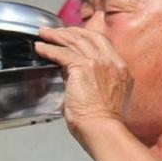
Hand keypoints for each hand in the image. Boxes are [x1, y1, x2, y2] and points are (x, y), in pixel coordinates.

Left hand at [35, 27, 132, 146]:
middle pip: (89, 37)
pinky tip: (40, 48)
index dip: (86, 36)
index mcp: (121, 69)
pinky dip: (49, 49)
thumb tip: (70, 72)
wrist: (103, 130)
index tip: (74, 35)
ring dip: (56, 36)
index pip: (102, 43)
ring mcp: (99, 62)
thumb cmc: (103, 123)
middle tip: (56, 31)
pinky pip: (61, 53)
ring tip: (44, 34)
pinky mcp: (83, 67)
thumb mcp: (105, 96)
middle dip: (70, 31)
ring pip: (74, 41)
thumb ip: (92, 81)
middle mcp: (112, 62)